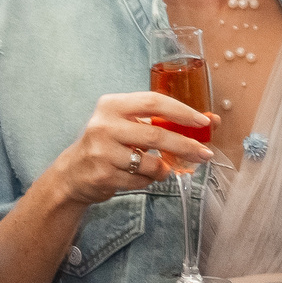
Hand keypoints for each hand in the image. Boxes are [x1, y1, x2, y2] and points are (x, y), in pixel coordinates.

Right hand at [44, 92, 214, 206]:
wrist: (72, 173)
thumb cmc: (108, 144)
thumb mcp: (126, 124)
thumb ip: (161, 121)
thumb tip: (209, 122)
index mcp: (112, 105)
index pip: (153, 102)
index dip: (181, 111)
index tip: (203, 121)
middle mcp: (104, 125)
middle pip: (156, 134)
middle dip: (186, 145)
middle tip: (205, 154)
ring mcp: (102, 151)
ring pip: (151, 162)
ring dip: (163, 169)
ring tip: (160, 169)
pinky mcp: (103, 175)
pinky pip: (141, 181)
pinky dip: (148, 181)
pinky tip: (138, 176)